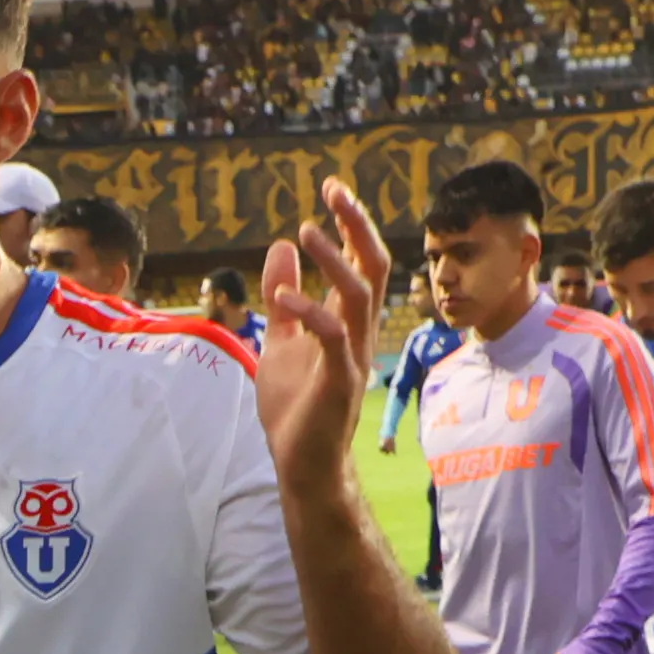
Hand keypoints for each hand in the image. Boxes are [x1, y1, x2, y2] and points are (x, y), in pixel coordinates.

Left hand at [250, 177, 386, 493]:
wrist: (300, 464)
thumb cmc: (295, 408)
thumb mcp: (282, 340)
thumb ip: (285, 299)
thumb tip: (282, 246)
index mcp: (345, 321)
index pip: (359, 261)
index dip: (350, 224)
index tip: (332, 188)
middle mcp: (357, 333)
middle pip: (371, 268)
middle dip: (356, 227)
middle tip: (336, 191)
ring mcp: (352, 357)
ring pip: (359, 298)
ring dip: (335, 261)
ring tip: (308, 229)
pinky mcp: (338, 383)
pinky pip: (333, 339)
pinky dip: (311, 313)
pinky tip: (284, 295)